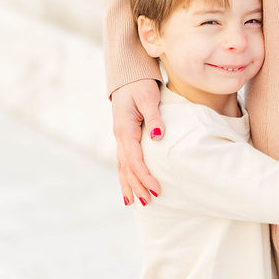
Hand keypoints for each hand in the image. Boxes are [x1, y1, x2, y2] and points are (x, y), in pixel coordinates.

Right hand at [111, 78, 163, 205]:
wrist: (128, 75)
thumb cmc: (141, 85)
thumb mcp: (149, 98)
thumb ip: (155, 118)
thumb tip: (158, 137)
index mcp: (125, 130)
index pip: (135, 160)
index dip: (145, 177)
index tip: (157, 190)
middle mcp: (120, 136)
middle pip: (127, 168)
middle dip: (137, 186)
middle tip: (149, 202)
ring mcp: (120, 137)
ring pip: (123, 166)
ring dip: (129, 184)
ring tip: (135, 203)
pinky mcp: (124, 136)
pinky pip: (124, 160)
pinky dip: (126, 175)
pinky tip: (129, 186)